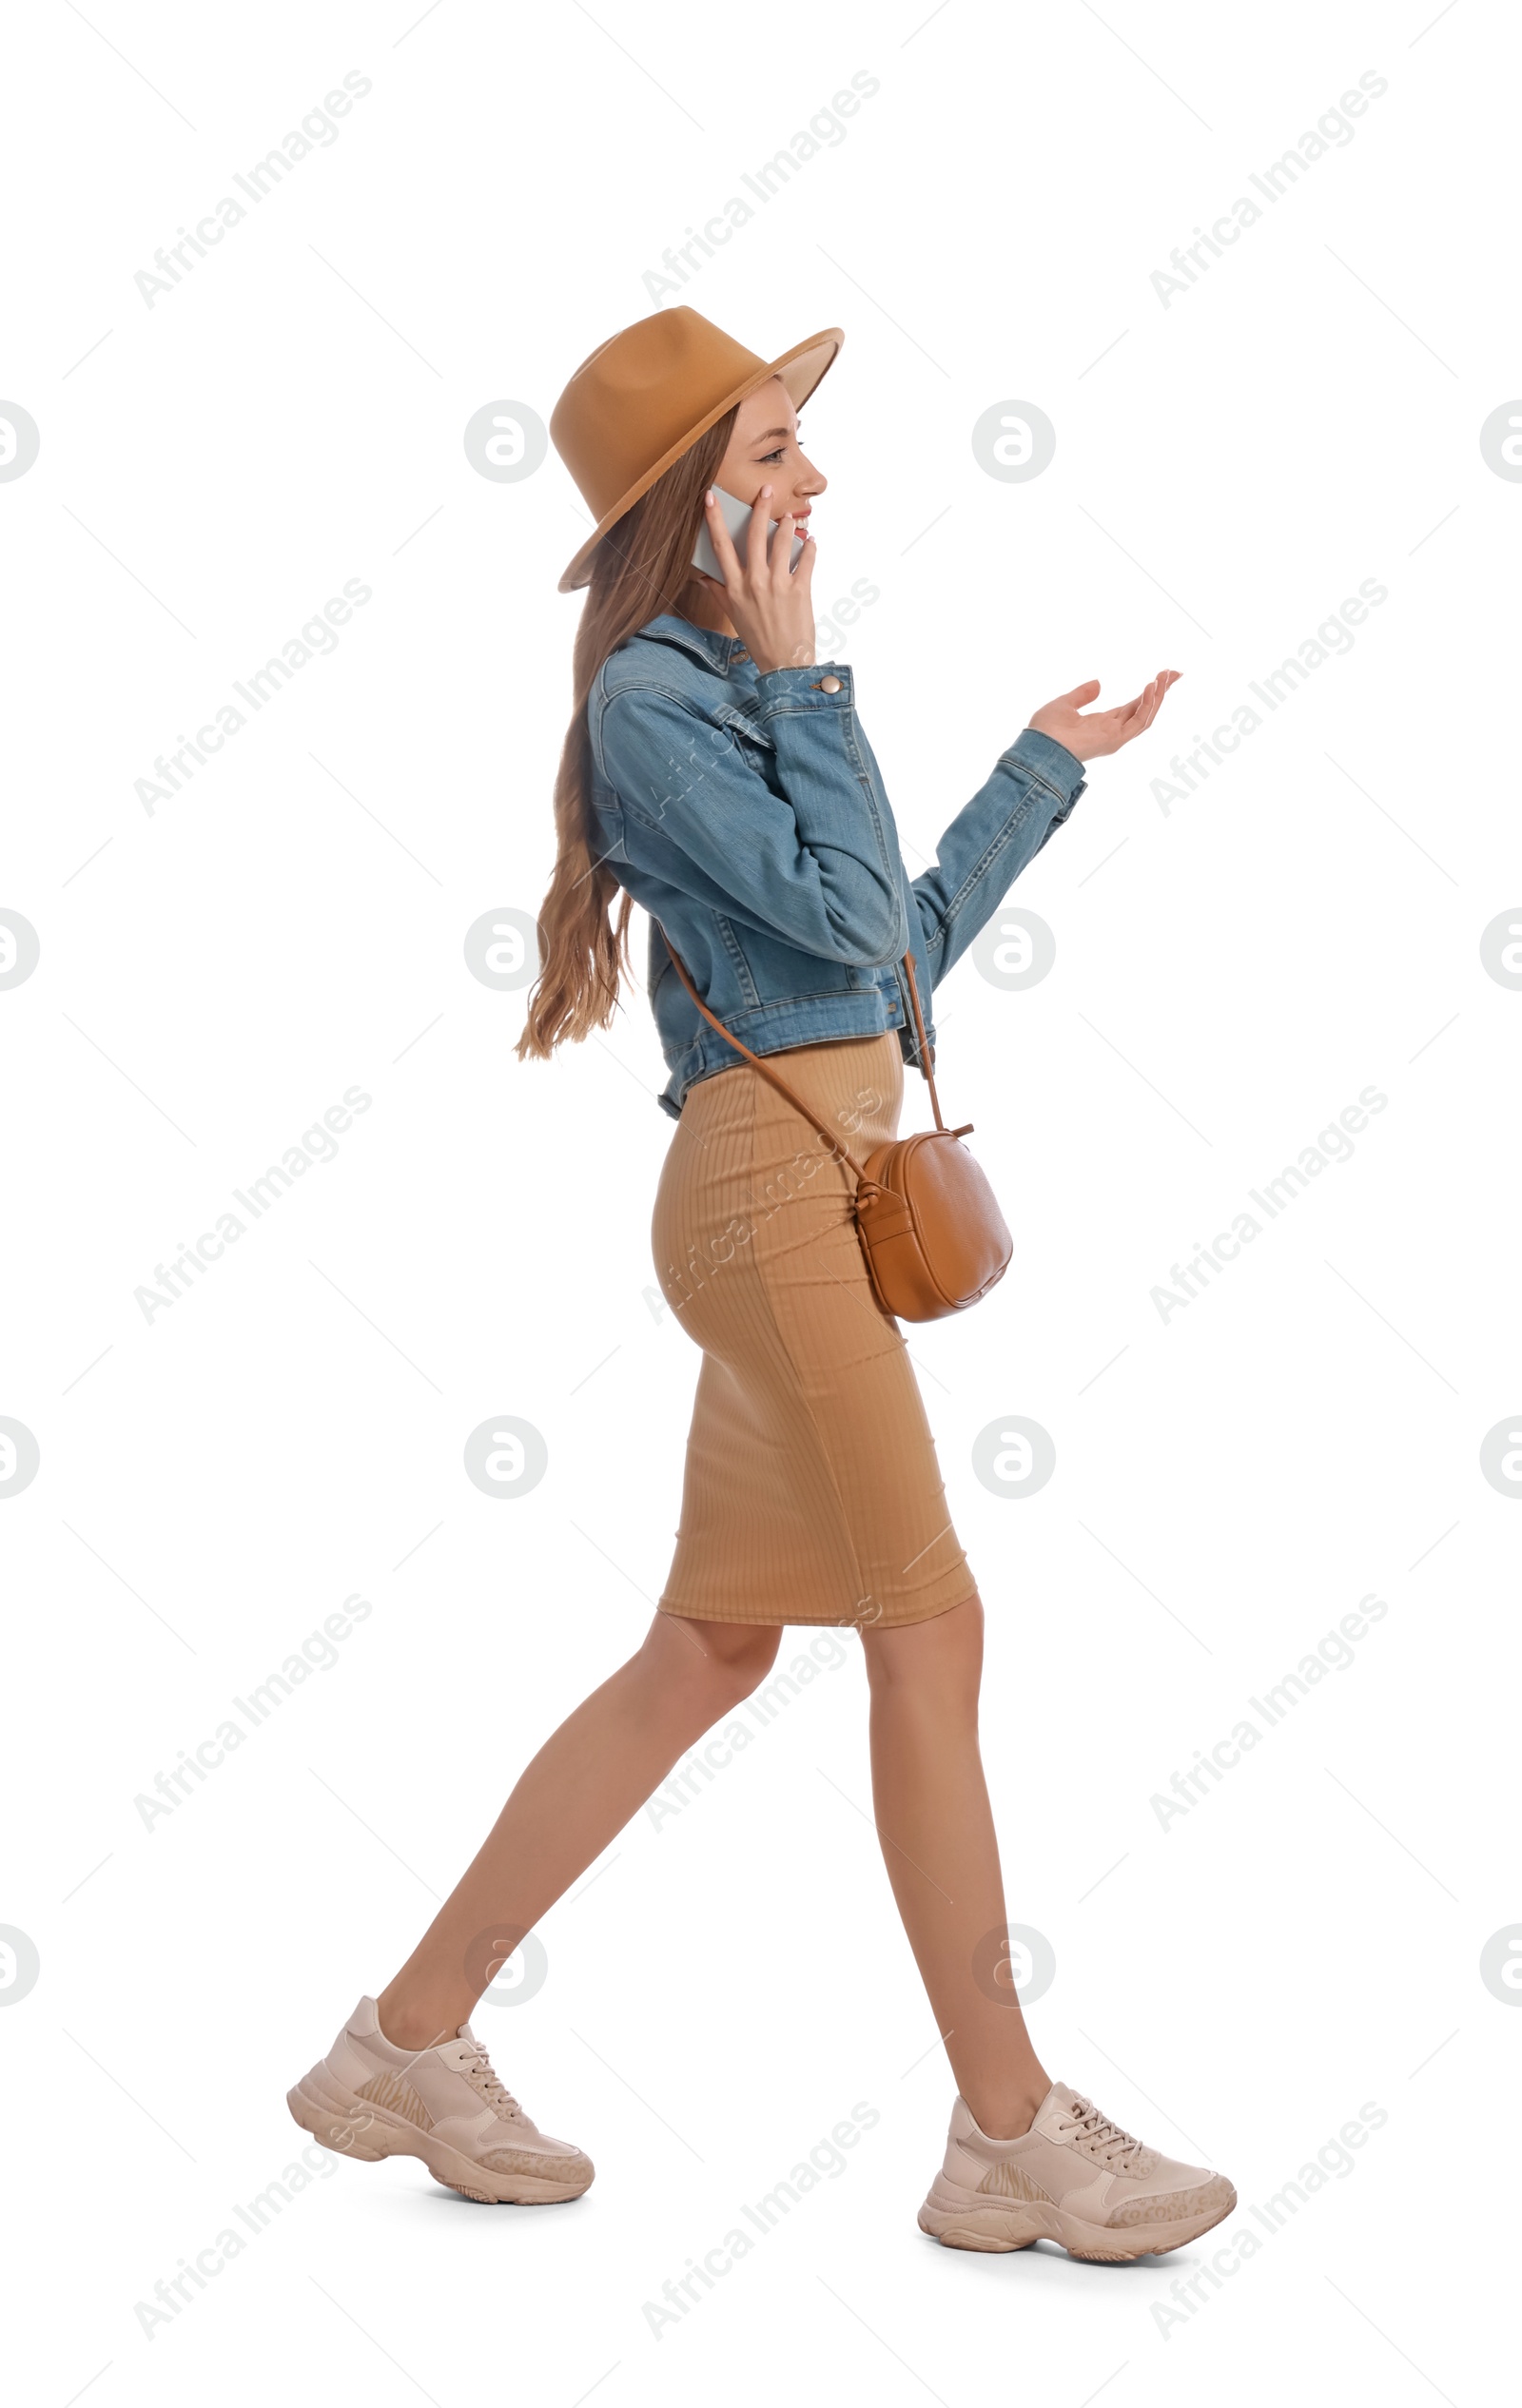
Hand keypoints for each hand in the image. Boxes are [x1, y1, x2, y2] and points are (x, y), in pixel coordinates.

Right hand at [696, 485, 816, 674]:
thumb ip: (717, 592)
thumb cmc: (758, 639)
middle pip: (754, 535)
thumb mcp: (733, 615)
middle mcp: (754, 582)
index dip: (714, 518)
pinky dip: (811, 547)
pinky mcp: (801, 590)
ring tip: (791, 518)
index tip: (711, 497)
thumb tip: (701, 576)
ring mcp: (779, 585)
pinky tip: (811, 541)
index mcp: (734, 587)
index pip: (720, 545)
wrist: (783, 663)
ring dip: (788, 524)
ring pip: (783, 541)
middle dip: (760, 507)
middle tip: (766, 489)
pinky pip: (807, 559)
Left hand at [1027, 670, 1180, 763]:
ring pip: (1146, 715)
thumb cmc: (1045, 731)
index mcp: (1102, 724)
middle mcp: (1112, 731)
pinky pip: (1138, 722)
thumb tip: (1099, 683)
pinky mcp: (1116, 740)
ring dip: (1158, 695)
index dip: (1148, 692)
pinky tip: (1151, 687)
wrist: (1038, 748)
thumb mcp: (1065, 704)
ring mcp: (1115, 737)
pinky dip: (1147, 704)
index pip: (1132, 706)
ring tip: (1166, 675)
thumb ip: (1083, 694)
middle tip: (1176, 672)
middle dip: (1161, 691)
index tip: (1162, 675)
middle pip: (1145, 710)